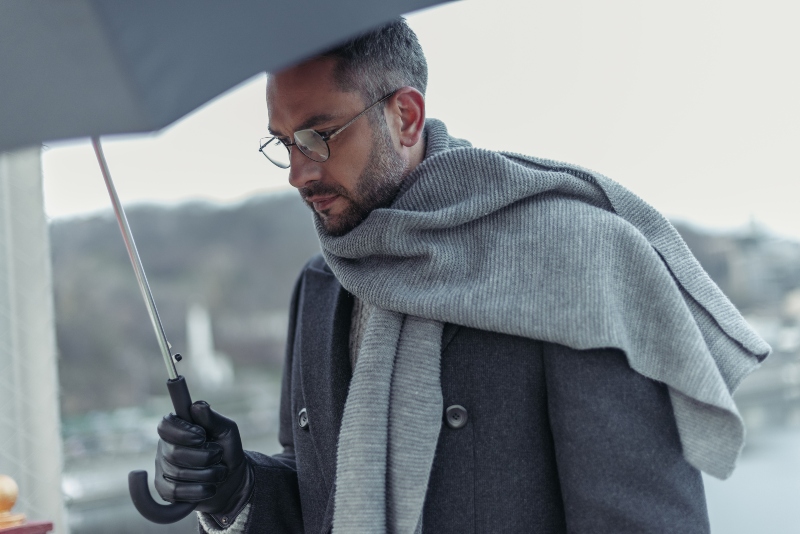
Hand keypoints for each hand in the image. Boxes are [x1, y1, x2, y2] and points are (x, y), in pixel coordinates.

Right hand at [155, 401, 252, 515]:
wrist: (232, 480)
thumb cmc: (227, 450)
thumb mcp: (226, 431)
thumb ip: (212, 418)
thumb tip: (197, 406)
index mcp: (177, 428)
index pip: (165, 426)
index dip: (183, 432)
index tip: (202, 436)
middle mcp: (165, 447)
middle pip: (174, 453)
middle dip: (203, 457)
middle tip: (218, 455)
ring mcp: (163, 469)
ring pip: (177, 474)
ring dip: (206, 474)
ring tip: (220, 472)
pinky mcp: (165, 490)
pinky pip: (175, 492)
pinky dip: (197, 490)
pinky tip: (210, 488)